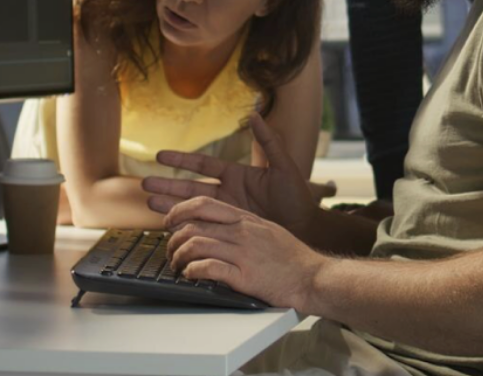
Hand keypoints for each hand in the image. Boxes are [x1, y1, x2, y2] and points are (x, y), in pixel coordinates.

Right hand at [142, 112, 320, 233]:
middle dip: (166, 185)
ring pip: (190, 207)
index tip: (160, 156)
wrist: (306, 228)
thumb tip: (255, 114)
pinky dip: (185, 225)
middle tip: (144, 183)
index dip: (181, 160)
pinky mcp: (227, 230)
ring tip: (148, 202)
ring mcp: (225, 213)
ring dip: (169, 204)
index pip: (202, 165)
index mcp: (235, 175)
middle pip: (189, 187)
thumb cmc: (298, 197)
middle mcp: (226, 193)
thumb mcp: (283, 166)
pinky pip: (202, 226)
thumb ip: (268, 141)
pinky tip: (168, 226)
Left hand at [166, 197, 322, 310]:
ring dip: (178, 256)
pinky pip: (208, 268)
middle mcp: (242, 232)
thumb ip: (243, 224)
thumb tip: (218, 225)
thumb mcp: (267, 229)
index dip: (179, 209)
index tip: (168, 220)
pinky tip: (189, 275)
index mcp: (245, 218)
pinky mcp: (244, 276)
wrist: (313, 277)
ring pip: (196, 245)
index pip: (203, 204)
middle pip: (193, 225)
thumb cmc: (291, 257)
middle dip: (173, 238)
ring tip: (176, 266)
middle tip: (169, 249)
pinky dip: (192, 271)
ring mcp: (243, 253)